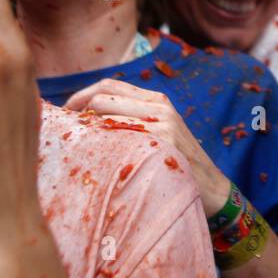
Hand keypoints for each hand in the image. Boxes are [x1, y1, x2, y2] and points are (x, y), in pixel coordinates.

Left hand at [62, 78, 230, 215]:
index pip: (108, 85)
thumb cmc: (179, 167)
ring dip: (84, 127)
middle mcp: (159, 106)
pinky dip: (98, 140)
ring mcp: (161, 122)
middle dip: (76, 111)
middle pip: (102, 95)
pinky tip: (91, 157)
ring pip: (105, 111)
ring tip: (74, 147)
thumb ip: (134, 121)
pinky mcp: (162, 141)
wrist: (213, 192)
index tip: (64, 115)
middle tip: (64, 133)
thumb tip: (89, 119)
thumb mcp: (161, 135)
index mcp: (157, 100)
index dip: (80, 96)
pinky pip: (117, 132)